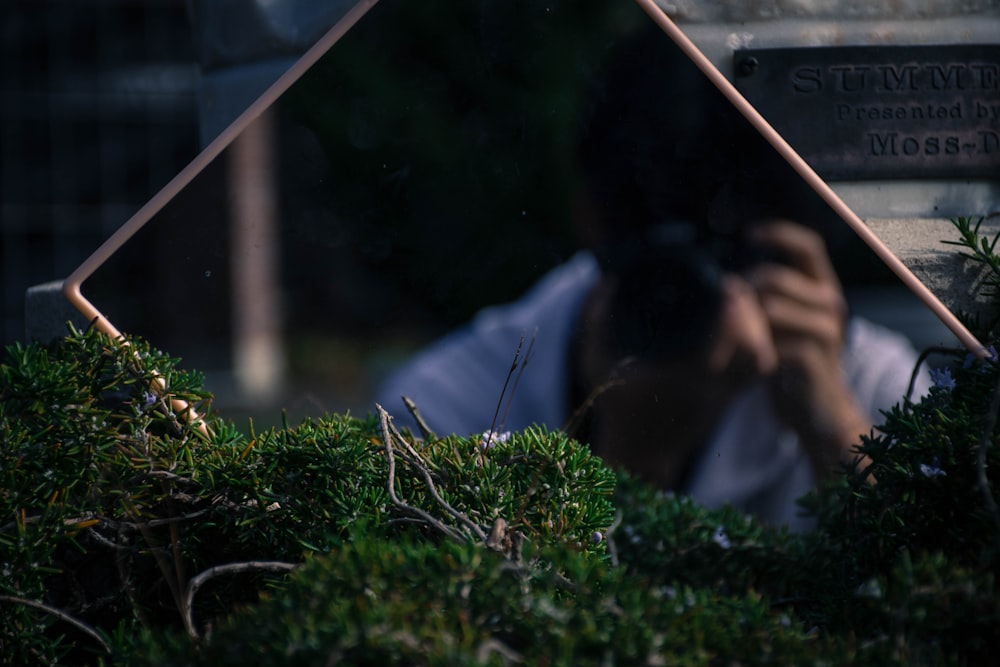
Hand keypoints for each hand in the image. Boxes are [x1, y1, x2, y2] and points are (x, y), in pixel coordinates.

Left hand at [749, 221, 871, 477]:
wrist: (818, 411)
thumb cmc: (793, 364)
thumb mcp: (780, 325)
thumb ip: (763, 300)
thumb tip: (729, 282)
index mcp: (823, 290)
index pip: (808, 247)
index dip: (780, 235)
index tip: (748, 234)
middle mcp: (830, 305)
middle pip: (775, 279)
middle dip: (742, 291)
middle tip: (728, 309)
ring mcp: (826, 332)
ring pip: (770, 309)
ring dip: (742, 322)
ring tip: (737, 340)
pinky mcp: (813, 359)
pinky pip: (770, 342)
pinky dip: (750, 349)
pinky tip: (749, 360)